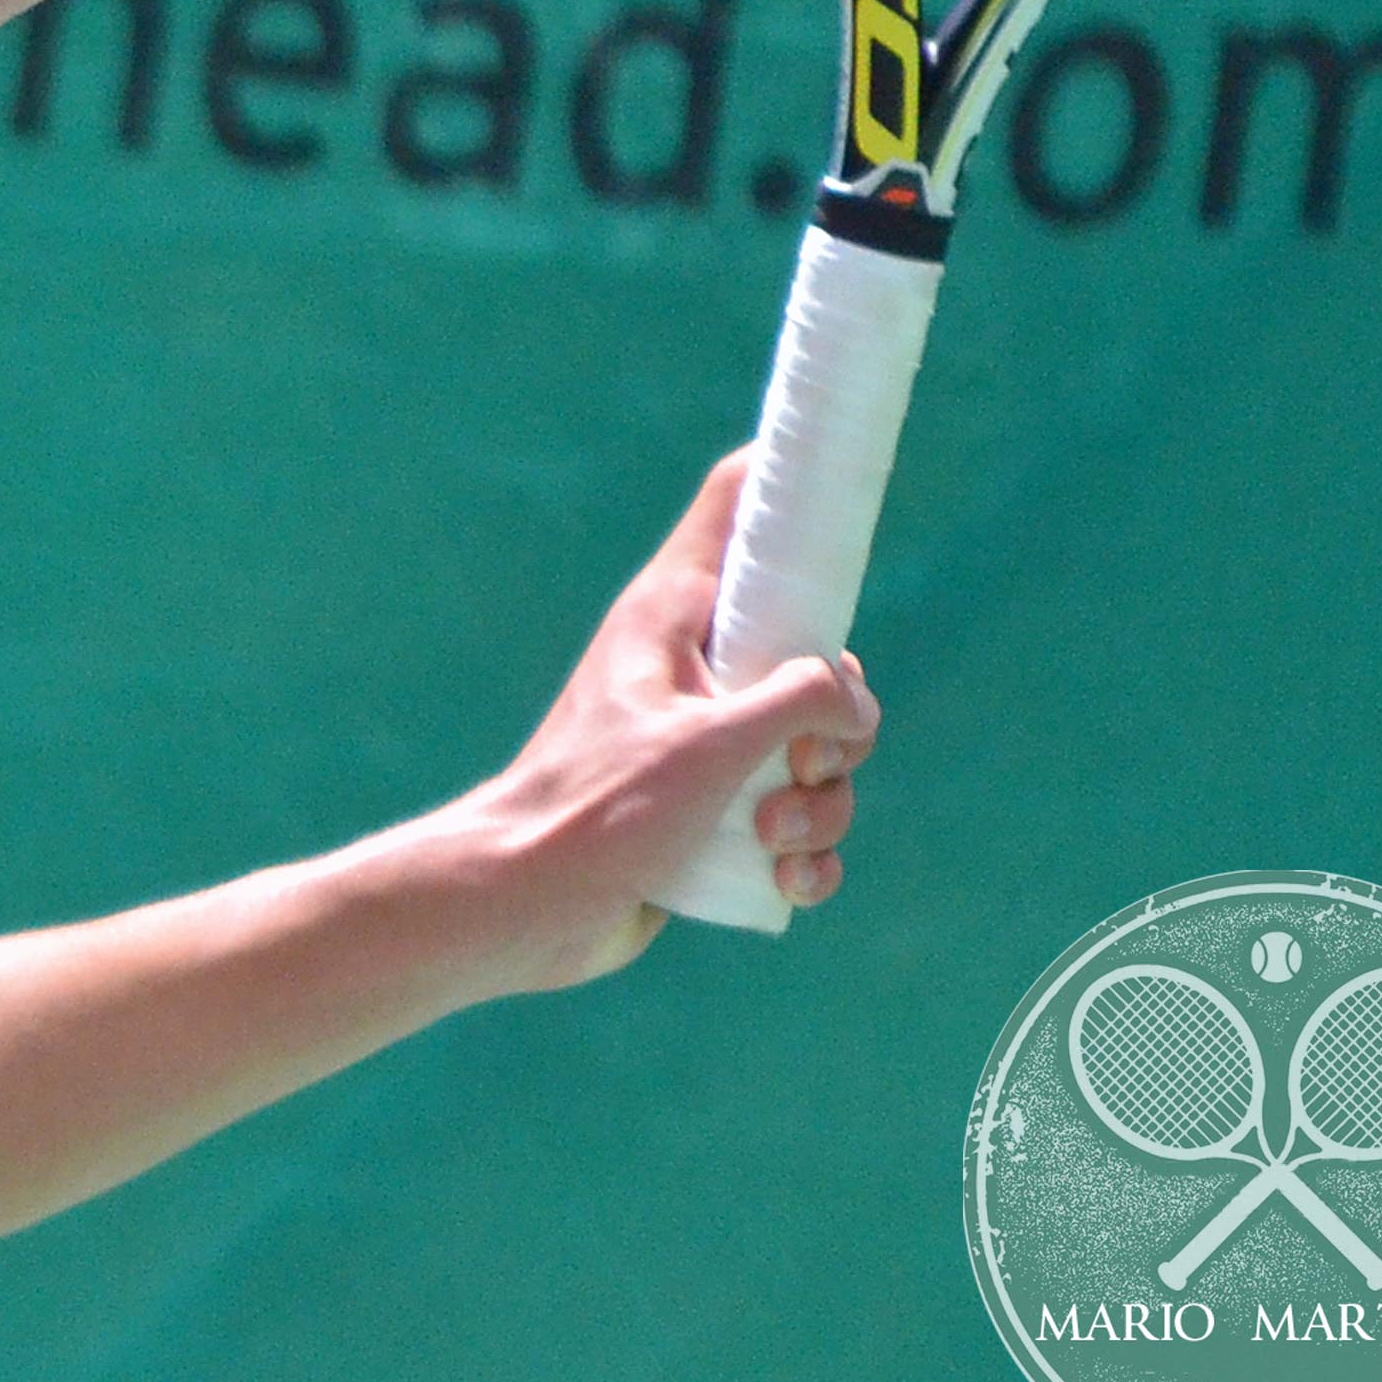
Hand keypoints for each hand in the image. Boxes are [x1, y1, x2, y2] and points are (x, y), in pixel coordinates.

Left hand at [440, 450, 880, 995]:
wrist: (527, 904)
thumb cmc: (599, 807)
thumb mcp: (712, 743)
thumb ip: (799, 700)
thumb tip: (853, 698)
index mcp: (674, 611)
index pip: (738, 503)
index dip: (795, 477)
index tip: (854, 478)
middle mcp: (692, 663)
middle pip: (815, 655)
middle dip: (835, 728)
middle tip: (804, 764)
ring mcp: (704, 740)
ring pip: (814, 752)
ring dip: (819, 805)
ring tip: (771, 835)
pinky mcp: (711, 811)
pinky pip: (795, 819)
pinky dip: (804, 854)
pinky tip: (784, 881)